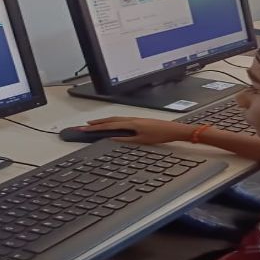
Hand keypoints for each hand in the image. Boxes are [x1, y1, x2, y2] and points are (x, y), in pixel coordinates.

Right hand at [81, 117, 197, 143]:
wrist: (174, 130)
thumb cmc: (160, 135)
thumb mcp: (141, 141)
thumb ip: (126, 139)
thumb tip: (113, 138)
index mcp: (131, 123)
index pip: (109, 125)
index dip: (96, 127)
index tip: (86, 128)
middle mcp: (132, 119)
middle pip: (111, 119)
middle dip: (97, 122)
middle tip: (85, 125)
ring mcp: (135, 118)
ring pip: (116, 119)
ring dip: (104, 120)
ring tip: (95, 123)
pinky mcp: (139, 120)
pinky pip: (122, 119)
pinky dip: (113, 121)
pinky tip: (112, 124)